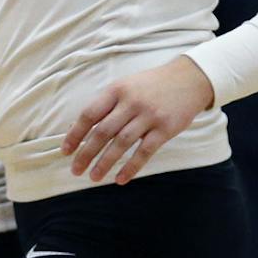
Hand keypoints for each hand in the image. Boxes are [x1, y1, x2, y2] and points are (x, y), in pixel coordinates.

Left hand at [63, 57, 215, 182]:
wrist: (191, 78)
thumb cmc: (153, 85)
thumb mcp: (127, 85)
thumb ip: (108, 104)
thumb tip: (84, 129)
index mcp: (117, 90)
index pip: (90, 114)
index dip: (76, 134)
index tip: (66, 151)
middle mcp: (131, 102)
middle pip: (103, 132)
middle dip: (86, 153)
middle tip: (76, 170)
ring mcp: (149, 115)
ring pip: (121, 143)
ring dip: (105, 163)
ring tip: (94, 177)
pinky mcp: (165, 128)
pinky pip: (145, 151)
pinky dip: (131, 167)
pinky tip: (120, 179)